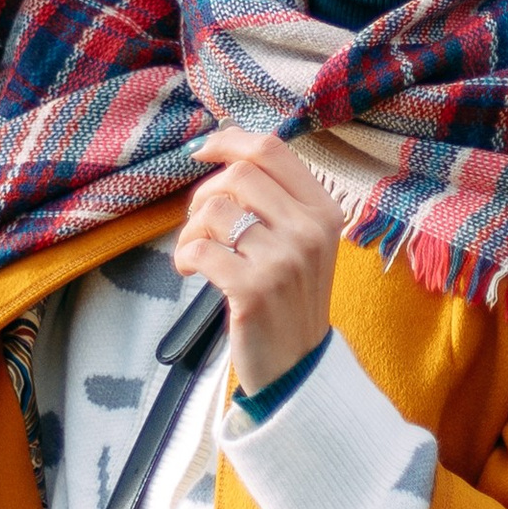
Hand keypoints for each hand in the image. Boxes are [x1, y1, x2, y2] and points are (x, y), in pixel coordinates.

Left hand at [171, 126, 341, 391]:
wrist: (296, 367)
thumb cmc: (289, 299)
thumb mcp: (300, 242)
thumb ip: (275, 199)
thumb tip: (224, 147)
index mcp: (324, 211)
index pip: (272, 150)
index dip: (230, 141)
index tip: (202, 150)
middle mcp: (309, 230)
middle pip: (238, 175)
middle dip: (205, 193)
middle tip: (200, 224)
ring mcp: (284, 260)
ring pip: (215, 209)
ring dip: (191, 229)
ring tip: (195, 253)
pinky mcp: (254, 289)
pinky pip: (200, 248)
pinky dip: (184, 256)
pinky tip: (190, 271)